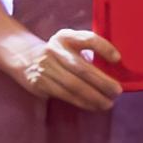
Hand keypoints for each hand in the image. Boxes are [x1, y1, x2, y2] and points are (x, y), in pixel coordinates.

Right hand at [8, 23, 128, 115]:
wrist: (24, 56)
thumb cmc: (57, 52)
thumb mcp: (69, 43)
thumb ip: (87, 51)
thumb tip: (114, 70)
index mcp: (66, 36)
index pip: (88, 39)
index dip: (104, 48)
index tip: (118, 59)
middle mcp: (55, 50)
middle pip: (82, 68)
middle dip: (102, 82)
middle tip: (117, 91)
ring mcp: (46, 67)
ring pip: (73, 86)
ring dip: (93, 97)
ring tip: (108, 103)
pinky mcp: (40, 83)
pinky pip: (65, 95)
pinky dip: (82, 102)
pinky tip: (93, 106)